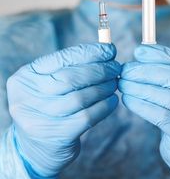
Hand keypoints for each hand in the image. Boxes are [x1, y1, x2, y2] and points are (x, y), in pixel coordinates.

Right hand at [7, 43, 120, 176]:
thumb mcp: (48, 83)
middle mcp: (28, 97)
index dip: (89, 52)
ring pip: (80, 97)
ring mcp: (40, 119)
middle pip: (71, 77)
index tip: (110, 50)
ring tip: (114, 83)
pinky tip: (112, 100)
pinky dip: (104, 106)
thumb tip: (105, 50)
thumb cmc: (48, 105)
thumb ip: (70, 67)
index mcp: (25, 77)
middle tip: (115, 67)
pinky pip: (87, 116)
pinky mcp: (56, 136)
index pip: (61, 58)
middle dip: (100, 69)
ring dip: (104, 87)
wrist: (34, 148)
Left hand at [119, 44, 169, 175]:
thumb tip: (141, 54)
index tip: (138, 52)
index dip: (161, 53)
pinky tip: (128, 99)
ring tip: (123, 83)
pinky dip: (141, 106)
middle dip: (145, 71)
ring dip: (139, 88)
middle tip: (125, 70)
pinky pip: (161, 116)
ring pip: (167, 97)